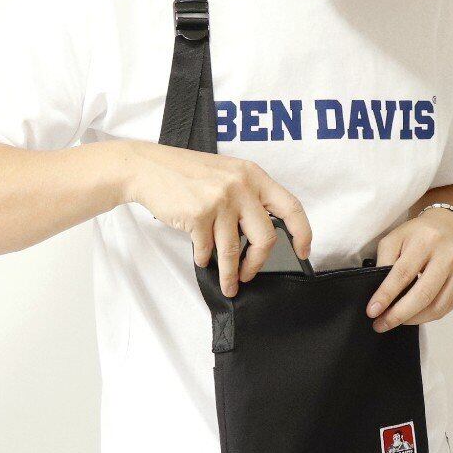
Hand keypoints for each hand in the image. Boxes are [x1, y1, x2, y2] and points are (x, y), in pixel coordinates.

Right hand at [119, 140, 311, 297]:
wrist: (148, 167)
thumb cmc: (187, 173)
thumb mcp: (228, 174)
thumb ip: (249, 197)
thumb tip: (265, 235)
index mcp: (253, 176)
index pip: (290, 207)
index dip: (302, 232)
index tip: (304, 251)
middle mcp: (241, 186)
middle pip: (266, 237)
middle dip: (258, 262)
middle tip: (250, 273)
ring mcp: (219, 200)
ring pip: (234, 249)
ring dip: (231, 273)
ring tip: (230, 284)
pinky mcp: (198, 215)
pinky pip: (207, 248)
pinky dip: (204, 258)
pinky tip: (202, 257)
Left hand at [366, 208, 452, 331]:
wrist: (447, 228)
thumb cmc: (416, 235)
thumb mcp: (393, 239)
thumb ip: (384, 262)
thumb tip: (380, 295)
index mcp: (427, 241)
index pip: (403, 274)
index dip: (386, 295)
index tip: (372, 312)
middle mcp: (449, 256)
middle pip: (423, 295)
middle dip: (399, 315)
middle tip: (380, 325)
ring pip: (436, 307)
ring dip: (412, 319)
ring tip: (394, 321)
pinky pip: (445, 309)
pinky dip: (426, 316)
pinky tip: (413, 313)